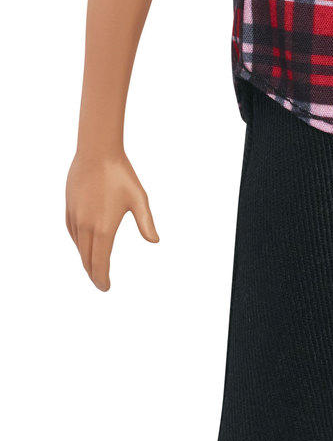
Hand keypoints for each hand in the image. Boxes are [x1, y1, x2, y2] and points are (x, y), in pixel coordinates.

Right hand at [65, 148, 158, 290]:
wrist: (96, 153)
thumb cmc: (121, 175)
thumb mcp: (139, 199)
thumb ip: (146, 223)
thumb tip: (155, 241)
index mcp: (104, 228)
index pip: (100, 263)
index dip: (102, 278)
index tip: (105, 287)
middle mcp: (86, 226)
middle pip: (87, 259)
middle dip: (93, 274)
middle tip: (100, 284)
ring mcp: (75, 217)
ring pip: (78, 247)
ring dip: (85, 261)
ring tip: (93, 268)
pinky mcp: (69, 208)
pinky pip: (72, 233)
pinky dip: (78, 245)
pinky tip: (83, 246)